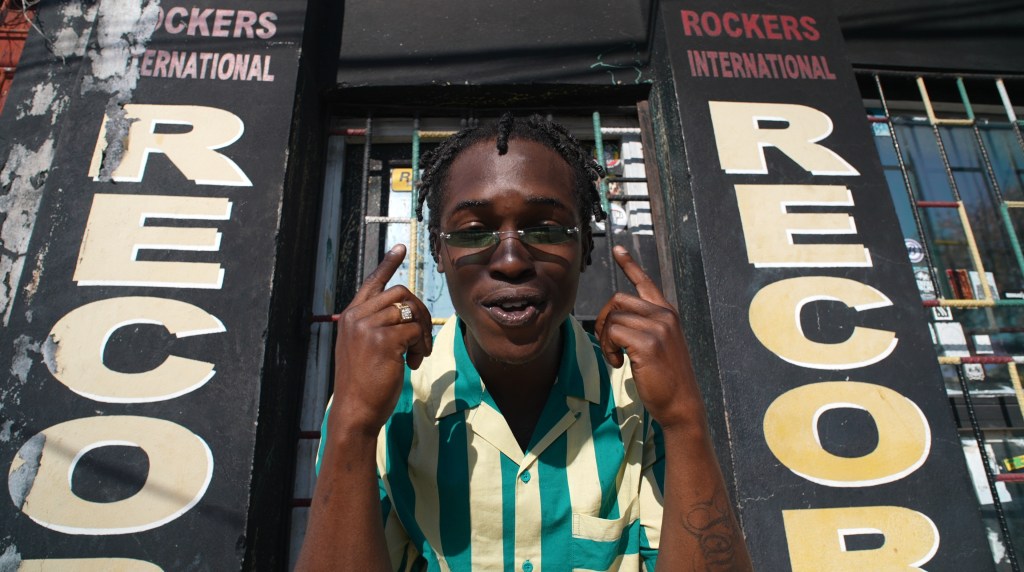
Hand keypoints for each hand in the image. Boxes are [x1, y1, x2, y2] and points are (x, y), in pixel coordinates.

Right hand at [331, 244, 433, 434]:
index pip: (372, 283)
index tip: (400, 247)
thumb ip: (375, 327)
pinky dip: (421, 346)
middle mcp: (357, 316)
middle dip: (420, 313)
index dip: (387, 264)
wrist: (355, 410)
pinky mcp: (383, 340)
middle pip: (401, 294)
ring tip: (416, 354)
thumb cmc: (363, 384)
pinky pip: (415, 331)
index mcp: (351, 317)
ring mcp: (368, 326)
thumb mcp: (362, 349)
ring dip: (422, 333)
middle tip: (422, 338)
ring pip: (411, 311)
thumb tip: (404, 314)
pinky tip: (413, 363)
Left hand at [594, 245, 704, 430]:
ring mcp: (658, 328)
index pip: (646, 282)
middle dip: (604, 320)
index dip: (630, 264)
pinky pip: (613, 333)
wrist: (682, 404)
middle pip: (617, 300)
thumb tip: (616, 319)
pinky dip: (609, 349)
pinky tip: (618, 364)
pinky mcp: (648, 343)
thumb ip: (645, 327)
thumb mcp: (659, 345)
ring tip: (617, 358)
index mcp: (667, 313)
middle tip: (607, 343)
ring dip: (606, 340)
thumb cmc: (666, 379)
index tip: (618, 248)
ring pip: (613, 318)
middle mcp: (664, 315)